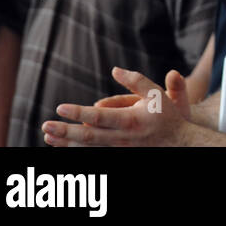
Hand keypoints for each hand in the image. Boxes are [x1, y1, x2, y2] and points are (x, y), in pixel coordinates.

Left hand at [43, 67, 193, 146]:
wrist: (179, 143)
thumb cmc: (167, 115)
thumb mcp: (156, 93)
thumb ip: (135, 80)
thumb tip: (114, 70)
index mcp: (130, 120)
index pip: (98, 117)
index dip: (78, 112)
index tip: (60, 108)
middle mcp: (122, 137)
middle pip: (88, 136)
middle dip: (65, 132)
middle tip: (46, 126)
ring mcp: (120, 149)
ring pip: (88, 148)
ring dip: (66, 144)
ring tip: (48, 137)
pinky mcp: (119, 155)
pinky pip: (95, 154)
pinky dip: (78, 151)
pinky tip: (66, 146)